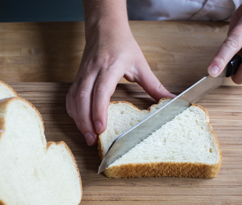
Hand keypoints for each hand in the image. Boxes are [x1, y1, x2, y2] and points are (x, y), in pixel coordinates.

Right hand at [67, 2, 173, 145]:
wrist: (104, 28)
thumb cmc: (122, 44)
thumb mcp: (141, 64)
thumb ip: (154, 85)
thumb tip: (171, 100)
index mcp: (110, 66)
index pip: (101, 91)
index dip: (99, 110)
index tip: (101, 127)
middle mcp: (93, 71)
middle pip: (83, 99)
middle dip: (85, 121)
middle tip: (92, 140)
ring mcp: (82, 74)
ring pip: (74, 99)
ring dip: (78, 119)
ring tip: (87, 136)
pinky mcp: (77, 78)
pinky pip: (70, 97)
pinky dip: (72, 111)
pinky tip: (79, 122)